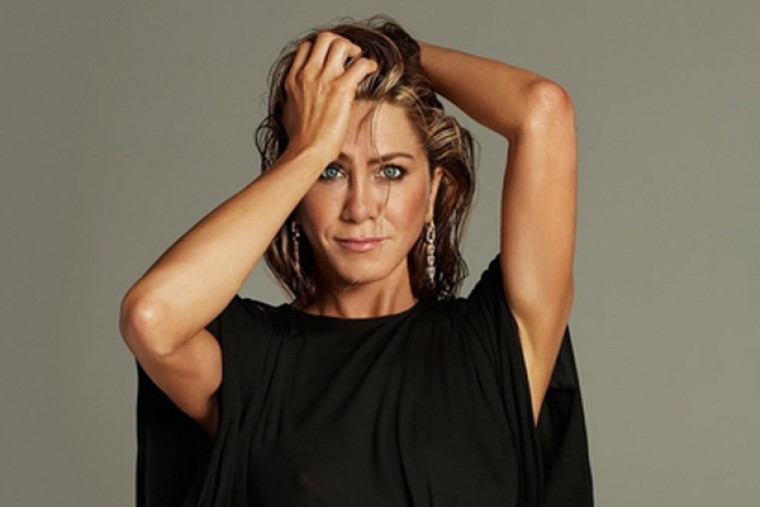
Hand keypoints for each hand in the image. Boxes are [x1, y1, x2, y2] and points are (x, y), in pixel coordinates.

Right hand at [282, 31, 377, 159]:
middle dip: (339, 42)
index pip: (307, 47)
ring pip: (340, 44)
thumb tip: (299, 99)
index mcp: (293, 79)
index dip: (321, 49)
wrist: (305, 152)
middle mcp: (307, 74)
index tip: (332, 59)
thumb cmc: (299, 140)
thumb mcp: (289, 112)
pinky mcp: (341, 89)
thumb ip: (295, 98)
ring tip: (359, 61)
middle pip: (324, 38)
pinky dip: (369, 64)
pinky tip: (372, 71)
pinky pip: (361, 64)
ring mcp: (324, 79)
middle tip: (349, 56)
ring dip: (354, 49)